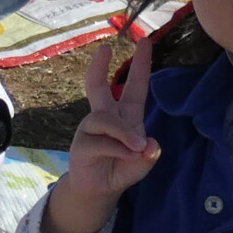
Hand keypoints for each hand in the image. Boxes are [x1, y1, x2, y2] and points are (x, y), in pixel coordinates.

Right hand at [42, 36, 157, 232]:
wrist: (99, 190)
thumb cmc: (121, 169)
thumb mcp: (143, 163)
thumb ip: (149, 154)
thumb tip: (147, 144)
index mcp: (125, 115)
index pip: (134, 86)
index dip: (141, 65)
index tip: (145, 42)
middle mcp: (106, 117)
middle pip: (98, 87)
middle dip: (100, 67)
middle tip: (104, 48)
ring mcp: (91, 130)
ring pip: (106, 120)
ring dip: (123, 133)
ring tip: (137, 147)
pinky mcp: (82, 145)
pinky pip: (101, 142)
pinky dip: (117, 149)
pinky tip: (127, 156)